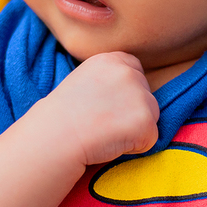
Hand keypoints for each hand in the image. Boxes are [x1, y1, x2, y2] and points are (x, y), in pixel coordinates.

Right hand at [41, 51, 159, 165]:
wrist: (55, 137)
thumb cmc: (63, 116)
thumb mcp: (83, 80)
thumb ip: (108, 78)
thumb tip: (125, 93)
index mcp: (111, 60)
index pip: (135, 70)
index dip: (124, 92)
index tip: (105, 105)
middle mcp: (128, 73)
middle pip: (146, 94)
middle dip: (131, 110)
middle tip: (102, 121)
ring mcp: (139, 96)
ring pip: (151, 116)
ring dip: (134, 129)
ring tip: (105, 132)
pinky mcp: (145, 121)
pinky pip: (150, 139)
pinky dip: (136, 147)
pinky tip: (111, 143)